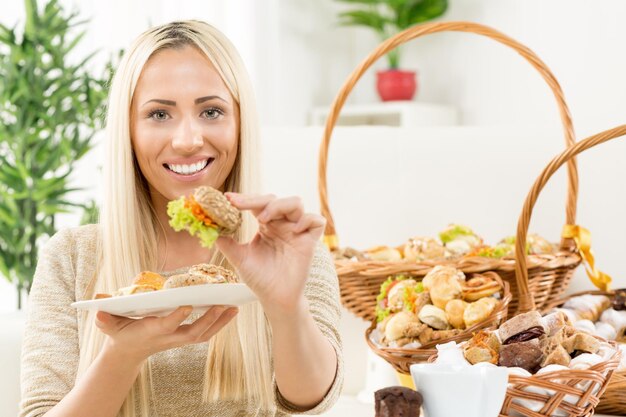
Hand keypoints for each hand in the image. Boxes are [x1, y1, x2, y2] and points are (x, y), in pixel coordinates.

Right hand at [95, 305, 237, 362]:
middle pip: (193, 332)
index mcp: (151, 331)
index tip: (188, 305)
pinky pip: (206, 333)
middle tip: (223, 305)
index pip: (166, 325)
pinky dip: (219, 323)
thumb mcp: (108, 325)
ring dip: (220, 322)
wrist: (128, 351)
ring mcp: (178, 339)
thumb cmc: (119, 332)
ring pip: (204, 334)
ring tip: (234, 307)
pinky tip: (230, 311)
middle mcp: (169, 337)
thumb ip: (105, 319)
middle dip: (209, 319)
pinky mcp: (185, 338)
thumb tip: (98, 310)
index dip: (177, 317)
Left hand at [216, 193, 324, 315]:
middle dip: (255, 199)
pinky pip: (317, 221)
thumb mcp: (239, 258)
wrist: (275, 299)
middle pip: (274, 198)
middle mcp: (282, 224)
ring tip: (263, 219)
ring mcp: (297, 231)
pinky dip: (307, 220)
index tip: (227, 198)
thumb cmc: (260, 279)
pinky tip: (293, 230)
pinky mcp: (310, 242)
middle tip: (238, 205)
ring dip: (278, 205)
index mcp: (266, 225)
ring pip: (295, 202)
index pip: (257, 204)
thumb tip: (210, 228)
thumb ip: (226, 243)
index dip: (244, 198)